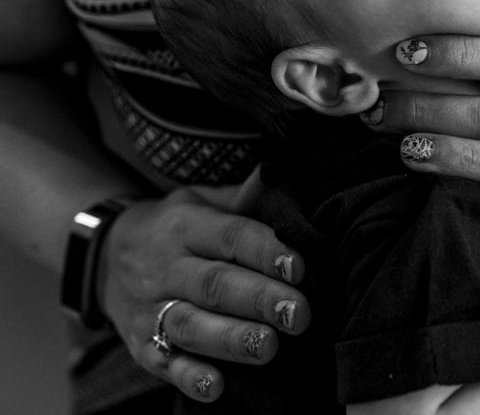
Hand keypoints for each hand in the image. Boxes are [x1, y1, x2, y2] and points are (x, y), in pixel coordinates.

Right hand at [96, 172, 310, 401]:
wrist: (102, 254)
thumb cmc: (174, 226)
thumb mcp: (200, 200)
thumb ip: (243, 196)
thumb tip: (282, 171)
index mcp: (186, 225)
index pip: (229, 236)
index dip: (265, 252)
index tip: (300, 267)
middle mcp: (165, 267)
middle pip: (214, 283)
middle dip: (258, 299)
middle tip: (298, 313)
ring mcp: (149, 308)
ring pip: (188, 325)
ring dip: (230, 339)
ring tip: (269, 347)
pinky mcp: (140, 345)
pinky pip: (161, 363)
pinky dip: (187, 376)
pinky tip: (216, 386)